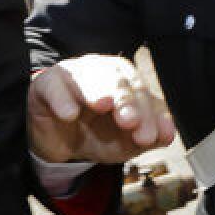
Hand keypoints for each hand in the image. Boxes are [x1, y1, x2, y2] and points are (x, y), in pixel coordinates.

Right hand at [28, 55, 176, 163]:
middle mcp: (103, 71)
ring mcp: (75, 74)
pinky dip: (62, 99)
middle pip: (119, 81)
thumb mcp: (123, 142)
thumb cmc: (96, 134)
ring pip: (89, 77)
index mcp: (128, 80)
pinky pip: (54, 87)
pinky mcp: (46, 84)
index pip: (142, 93)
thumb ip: (146, 137)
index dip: (148, 115)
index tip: (149, 137)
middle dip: (127, 102)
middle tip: (130, 122)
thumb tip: (168, 134)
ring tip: (104, 105)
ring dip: (98, 91)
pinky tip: (70, 114)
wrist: (57, 143)